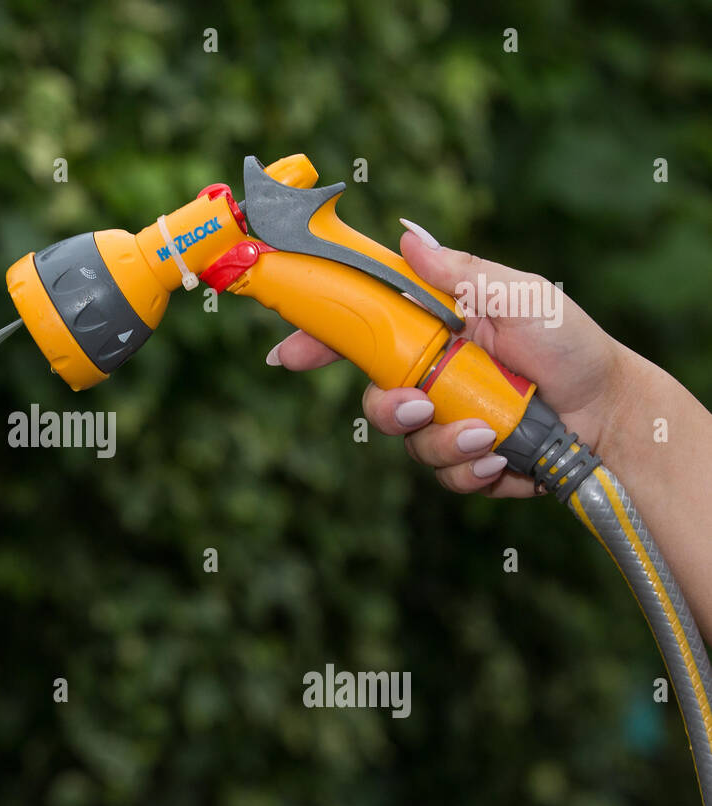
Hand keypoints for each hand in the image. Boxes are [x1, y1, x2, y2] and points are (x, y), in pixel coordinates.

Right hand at [267, 221, 633, 496]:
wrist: (613, 412)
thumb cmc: (571, 343)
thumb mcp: (518, 295)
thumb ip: (460, 272)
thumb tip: (406, 235)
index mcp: (434, 330)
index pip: (363, 332)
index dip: (319, 340)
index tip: (287, 354)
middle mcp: (433, 377)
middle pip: (374, 398)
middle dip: (388, 409)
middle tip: (416, 407)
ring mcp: (447, 421)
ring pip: (409, 443)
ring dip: (444, 443)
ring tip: (487, 435)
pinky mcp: (468, 460)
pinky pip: (445, 476)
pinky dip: (472, 469)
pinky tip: (503, 458)